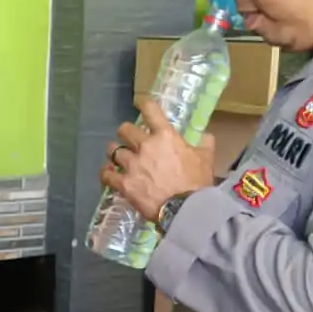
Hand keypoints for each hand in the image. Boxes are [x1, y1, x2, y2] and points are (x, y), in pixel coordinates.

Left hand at [100, 98, 216, 221]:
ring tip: (116, 157)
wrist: (186, 209)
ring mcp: (132, 165)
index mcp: (165, 136)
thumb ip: (205, 144)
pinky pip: (106, 174)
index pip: (150, 110)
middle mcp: (145, 146)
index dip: (143, 103)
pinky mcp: (124, 183)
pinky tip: (107, 174)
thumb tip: (206, 136)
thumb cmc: (197, 182)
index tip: (139, 103)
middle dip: (126, 133)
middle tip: (129, 139)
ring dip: (114, 152)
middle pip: (125, 129)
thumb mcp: (206, 159)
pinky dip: (106, 173)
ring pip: (113, 150)